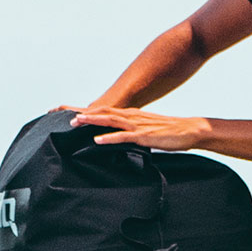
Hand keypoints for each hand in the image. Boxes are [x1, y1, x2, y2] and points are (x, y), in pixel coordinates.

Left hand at [71, 107, 211, 150]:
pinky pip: (124, 137)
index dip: (84, 110)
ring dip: (91, 121)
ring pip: (109, 120)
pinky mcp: (144, 136)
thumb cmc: (169, 132)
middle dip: (81, 112)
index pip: (103, 110)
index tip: (66, 112)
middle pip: (101, 111)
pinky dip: (109, 138)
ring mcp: (137, 126)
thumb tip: (120, 140)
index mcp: (130, 115)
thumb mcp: (146, 131)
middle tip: (61, 113)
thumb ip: (132, 133)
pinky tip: (98, 140)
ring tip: (75, 122)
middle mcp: (131, 116)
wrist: (189, 130)